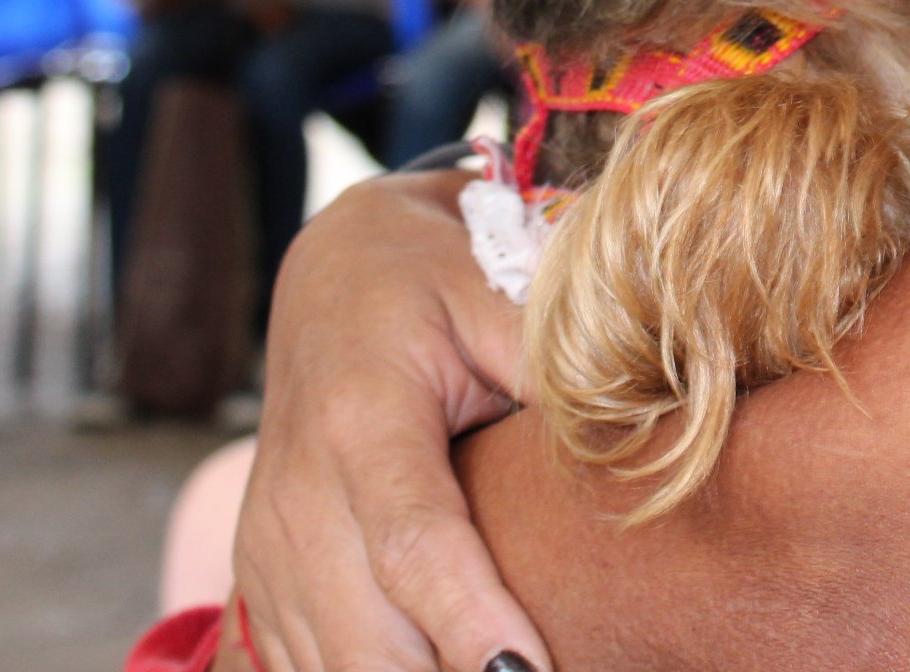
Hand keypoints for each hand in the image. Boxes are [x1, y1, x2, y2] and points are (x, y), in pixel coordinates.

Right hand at [230, 172, 549, 671]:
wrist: (330, 277)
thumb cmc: (430, 282)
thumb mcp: (496, 296)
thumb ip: (554, 373)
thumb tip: (647, 434)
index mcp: (361, 418)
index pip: (414, 543)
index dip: (470, 623)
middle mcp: (298, 495)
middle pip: (367, 637)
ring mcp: (269, 547)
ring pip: (331, 670)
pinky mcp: (262, 581)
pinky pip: (305, 670)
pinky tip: (445, 671)